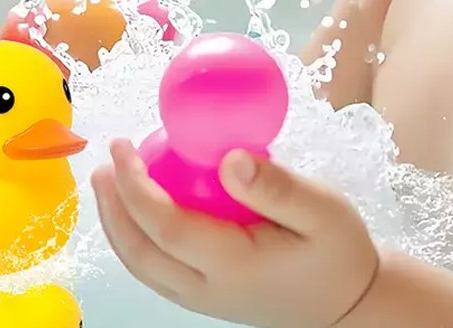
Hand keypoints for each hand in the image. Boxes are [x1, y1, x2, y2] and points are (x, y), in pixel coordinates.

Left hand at [92, 140, 378, 327]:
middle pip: (140, 253)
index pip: (166, 226)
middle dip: (112, 208)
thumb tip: (229, 159)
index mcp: (234, 264)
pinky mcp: (206, 298)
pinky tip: (139, 210)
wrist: (350, 306)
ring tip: (107, 183)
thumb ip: (278, 187)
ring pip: (143, 267)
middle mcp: (209, 289)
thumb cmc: (338, 253)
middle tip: (102, 164)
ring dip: (117, 225)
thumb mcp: (324, 211)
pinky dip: (136, 239)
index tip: (121, 147)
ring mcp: (204, 299)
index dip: (135, 186)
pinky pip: (157, 271)